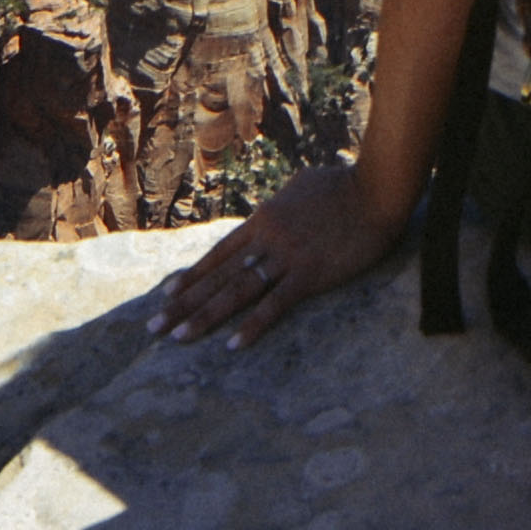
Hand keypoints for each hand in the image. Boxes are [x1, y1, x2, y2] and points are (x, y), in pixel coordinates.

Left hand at [154, 158, 403, 351]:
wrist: (376, 189)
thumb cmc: (344, 184)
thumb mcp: (300, 187)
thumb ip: (280, 205)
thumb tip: (268, 213)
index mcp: (263, 219)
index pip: (219, 254)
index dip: (192, 276)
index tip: (167, 295)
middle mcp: (266, 239)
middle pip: (218, 276)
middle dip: (184, 303)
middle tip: (155, 327)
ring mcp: (286, 257)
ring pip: (237, 292)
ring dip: (205, 316)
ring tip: (179, 337)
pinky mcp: (310, 274)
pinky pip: (275, 304)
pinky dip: (253, 325)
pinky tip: (233, 345)